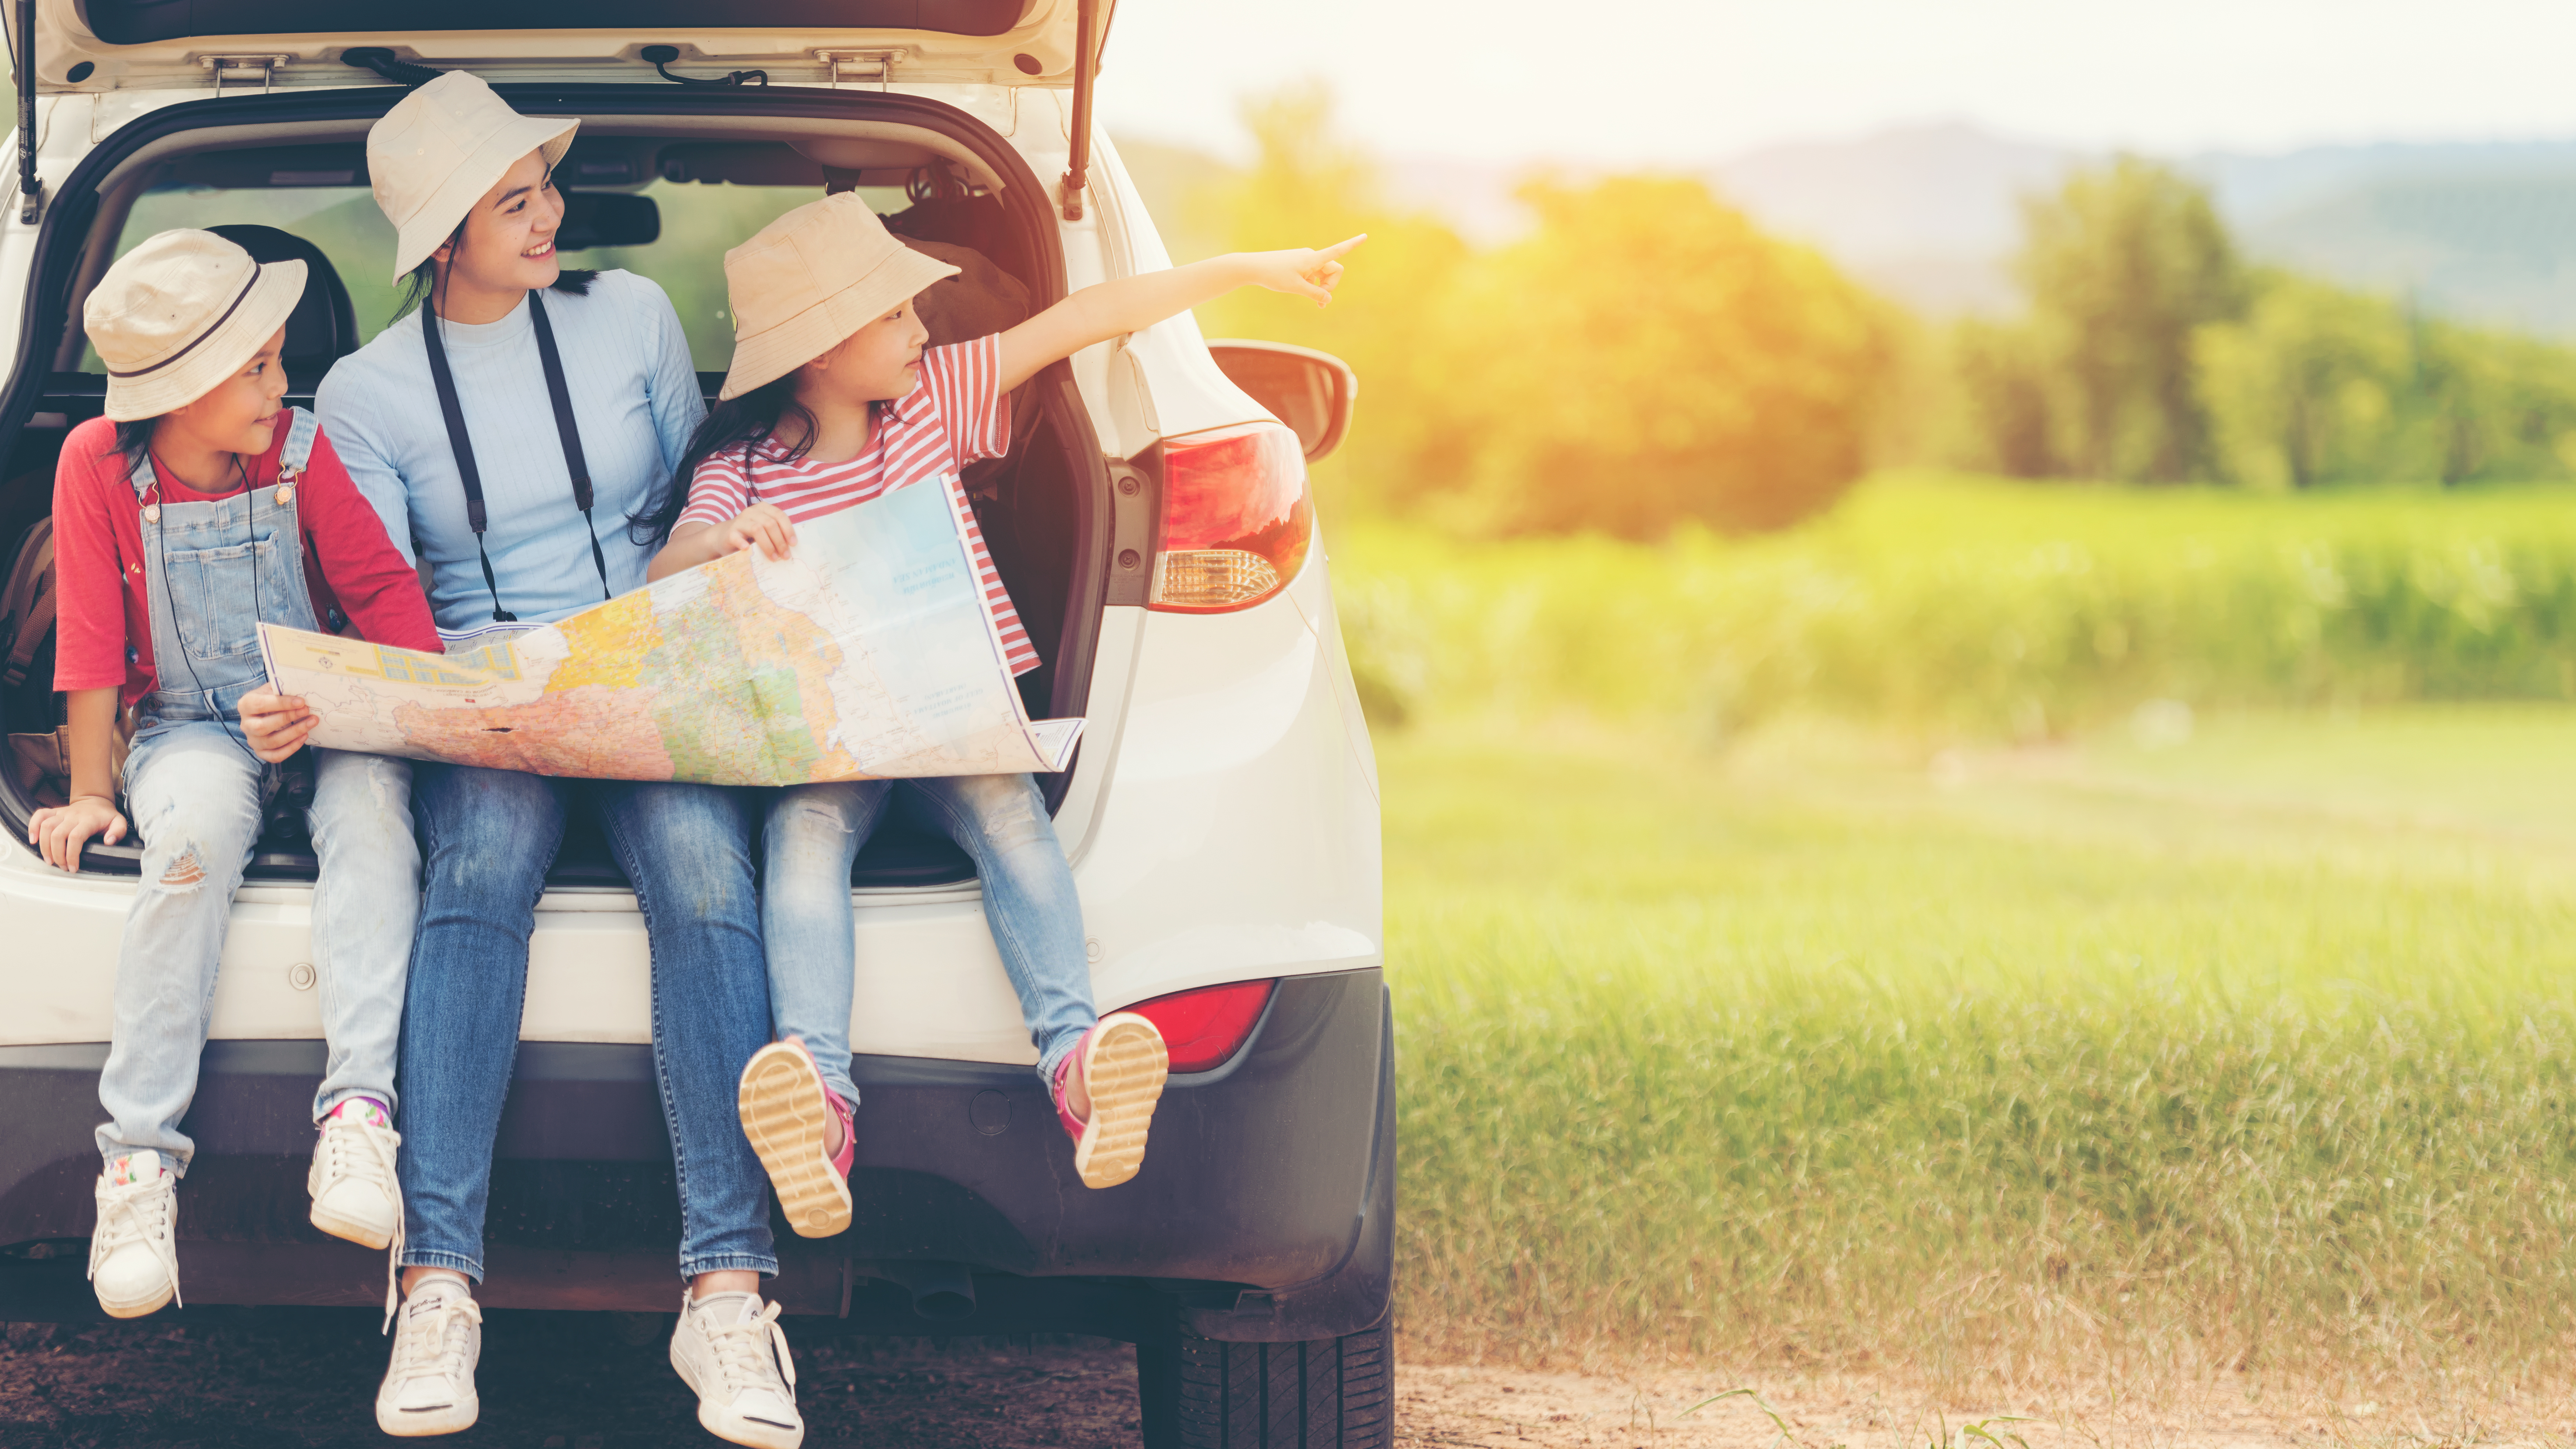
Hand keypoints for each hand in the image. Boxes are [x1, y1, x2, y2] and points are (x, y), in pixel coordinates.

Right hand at [28, 795, 124, 872]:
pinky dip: (32, 827)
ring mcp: (62, 813)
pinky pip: (39, 815)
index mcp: (88, 820)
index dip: (72, 855)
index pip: (76, 837)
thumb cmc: (105, 816)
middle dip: (58, 855)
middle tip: (62, 867)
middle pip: (58, 835)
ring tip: (49, 860)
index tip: (73, 867)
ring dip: (44, 846)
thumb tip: (109, 841)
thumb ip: (118, 832)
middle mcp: (73, 815)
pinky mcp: (54, 812)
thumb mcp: (119, 822)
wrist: (96, 801)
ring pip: (46, 827)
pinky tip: (33, 840)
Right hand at [239, 684, 316, 762]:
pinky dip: (292, 748)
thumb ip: (282, 688)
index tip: (301, 702)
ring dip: (294, 733)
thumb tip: (301, 688)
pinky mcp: (261, 752)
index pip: (260, 705)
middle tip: (307, 711)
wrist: (265, 712)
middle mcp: (245, 725)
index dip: (281, 704)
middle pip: (263, 727)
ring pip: (272, 742)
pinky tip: (304, 737)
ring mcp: (253, 740)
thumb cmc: (271, 698)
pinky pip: (276, 756)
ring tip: (311, 722)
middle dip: (288, 719)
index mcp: (245, 705)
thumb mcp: (273, 689)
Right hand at [716, 503, 797, 561]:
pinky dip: (743, 543)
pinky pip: (737, 537)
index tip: (793, 544)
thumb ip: (777, 533)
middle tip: (785, 556)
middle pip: (770, 524)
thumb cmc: (750, 535)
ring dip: (767, 545)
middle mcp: (752, 512)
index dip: (788, 529)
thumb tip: (793, 547)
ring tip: (773, 558)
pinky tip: (748, 550)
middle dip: (780, 541)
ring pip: (757, 529)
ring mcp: (740, 521)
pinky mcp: (730, 532)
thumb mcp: (765, 531)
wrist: (725, 537)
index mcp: (764, 509)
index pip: (779, 515)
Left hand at [1243, 234, 1366, 306]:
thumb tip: (1329, 299)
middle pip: (1333, 270)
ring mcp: (1306, 260)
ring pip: (1324, 275)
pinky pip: (1314, 275)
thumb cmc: (1273, 275)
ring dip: (1322, 289)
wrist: (1254, 267)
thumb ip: (1314, 294)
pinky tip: (1305, 292)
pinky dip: (1314, 286)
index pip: (1337, 250)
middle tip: (1320, 301)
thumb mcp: (1295, 287)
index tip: (1365, 236)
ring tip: (1316, 304)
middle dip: (1331, 286)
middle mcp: (1311, 257)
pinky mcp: (1300, 264)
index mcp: (1313, 259)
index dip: (1352, 245)